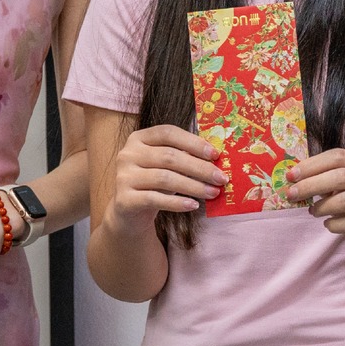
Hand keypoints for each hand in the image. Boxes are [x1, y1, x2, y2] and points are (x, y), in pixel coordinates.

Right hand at [105, 125, 222, 236]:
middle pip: (169, 157)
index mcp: (139, 138)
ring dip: (193, 186)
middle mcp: (128, 154)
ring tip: (213, 193)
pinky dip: (177, 203)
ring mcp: (123, 176)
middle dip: (199, 168)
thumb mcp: (166, 166)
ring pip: (164, 178)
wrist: (129, 212)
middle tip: (221, 178)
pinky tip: (194, 205)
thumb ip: (185, 156)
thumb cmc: (154, 183)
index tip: (215, 154)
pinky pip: (155, 199)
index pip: (168, 133)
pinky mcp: (124, 199)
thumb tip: (217, 157)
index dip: (193, 142)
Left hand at [288, 149, 344, 259]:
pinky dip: (333, 224)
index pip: (338, 157)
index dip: (312, 165)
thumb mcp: (342, 186)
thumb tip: (293, 177)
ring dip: (322, 207)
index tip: (291, 175)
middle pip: (341, 177)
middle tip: (292, 194)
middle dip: (311, 185)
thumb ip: (323, 178)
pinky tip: (328, 224)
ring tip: (313, 211)